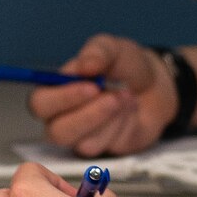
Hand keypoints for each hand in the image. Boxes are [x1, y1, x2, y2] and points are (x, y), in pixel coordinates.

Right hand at [27, 35, 178, 155]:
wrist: (156, 85)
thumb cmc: (125, 66)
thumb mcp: (113, 48)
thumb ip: (98, 52)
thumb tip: (85, 65)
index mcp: (56, 90)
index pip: (41, 103)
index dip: (63, 98)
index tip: (92, 86)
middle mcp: (63, 117)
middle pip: (56, 132)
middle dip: (88, 116)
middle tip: (112, 97)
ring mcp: (82, 136)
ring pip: (83, 143)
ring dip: (110, 119)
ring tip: (126, 96)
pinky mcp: (102, 147)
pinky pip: (107, 146)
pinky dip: (123, 125)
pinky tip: (130, 110)